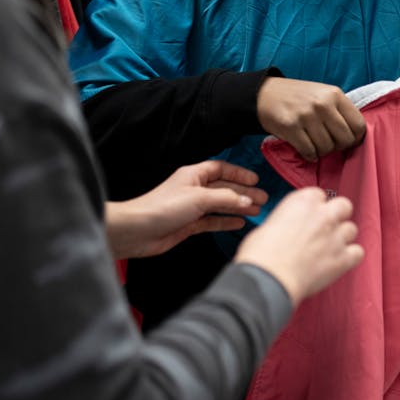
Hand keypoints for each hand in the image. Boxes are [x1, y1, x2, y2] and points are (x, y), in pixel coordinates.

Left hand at [104, 160, 267, 259]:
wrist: (137, 230)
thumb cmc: (162, 207)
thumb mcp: (200, 198)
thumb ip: (227, 199)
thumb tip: (248, 200)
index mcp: (194, 175)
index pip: (222, 169)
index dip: (239, 173)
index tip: (255, 180)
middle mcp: (194, 189)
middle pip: (224, 188)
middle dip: (244, 193)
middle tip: (263, 198)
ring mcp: (192, 208)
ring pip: (221, 205)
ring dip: (238, 207)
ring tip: (256, 210)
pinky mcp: (189, 225)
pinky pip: (212, 221)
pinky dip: (226, 221)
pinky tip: (239, 222)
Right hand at [234, 187, 363, 304]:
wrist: (268, 278)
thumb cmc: (260, 255)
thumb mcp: (268, 225)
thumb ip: (288, 220)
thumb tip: (289, 229)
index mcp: (303, 201)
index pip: (319, 195)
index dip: (315, 207)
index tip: (309, 217)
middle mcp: (324, 214)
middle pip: (344, 205)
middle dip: (337, 216)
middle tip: (326, 228)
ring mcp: (336, 235)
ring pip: (352, 229)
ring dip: (343, 237)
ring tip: (329, 249)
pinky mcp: (343, 258)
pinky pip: (358, 252)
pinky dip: (351, 257)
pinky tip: (340, 262)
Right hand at [257, 77, 366, 159]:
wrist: (264, 94)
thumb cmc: (298, 97)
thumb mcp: (323, 95)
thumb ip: (339, 111)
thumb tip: (356, 136)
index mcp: (335, 95)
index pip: (359, 125)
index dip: (355, 138)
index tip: (347, 140)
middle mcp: (323, 104)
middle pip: (345, 139)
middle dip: (339, 147)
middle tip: (330, 144)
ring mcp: (306, 115)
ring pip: (327, 148)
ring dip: (322, 151)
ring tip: (316, 145)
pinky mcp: (291, 127)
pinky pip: (309, 151)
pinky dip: (310, 155)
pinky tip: (307, 150)